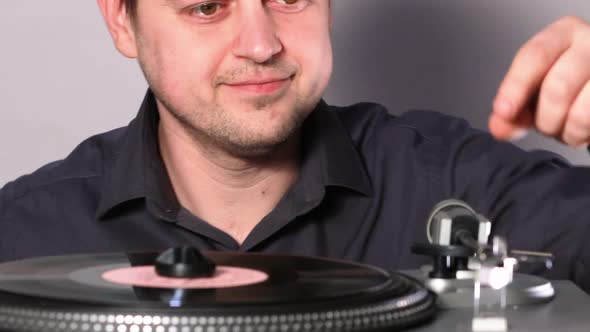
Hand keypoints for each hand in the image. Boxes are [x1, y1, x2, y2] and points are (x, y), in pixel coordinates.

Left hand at [489, 16, 589, 146]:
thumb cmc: (565, 88)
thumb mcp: (534, 94)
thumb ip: (513, 111)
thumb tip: (500, 127)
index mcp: (562, 35)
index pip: (534, 56)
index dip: (515, 87)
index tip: (504, 111)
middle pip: (557, 87)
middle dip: (545, 119)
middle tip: (545, 126)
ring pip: (582, 111)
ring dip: (566, 131)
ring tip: (565, 129)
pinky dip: (581, 135)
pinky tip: (580, 130)